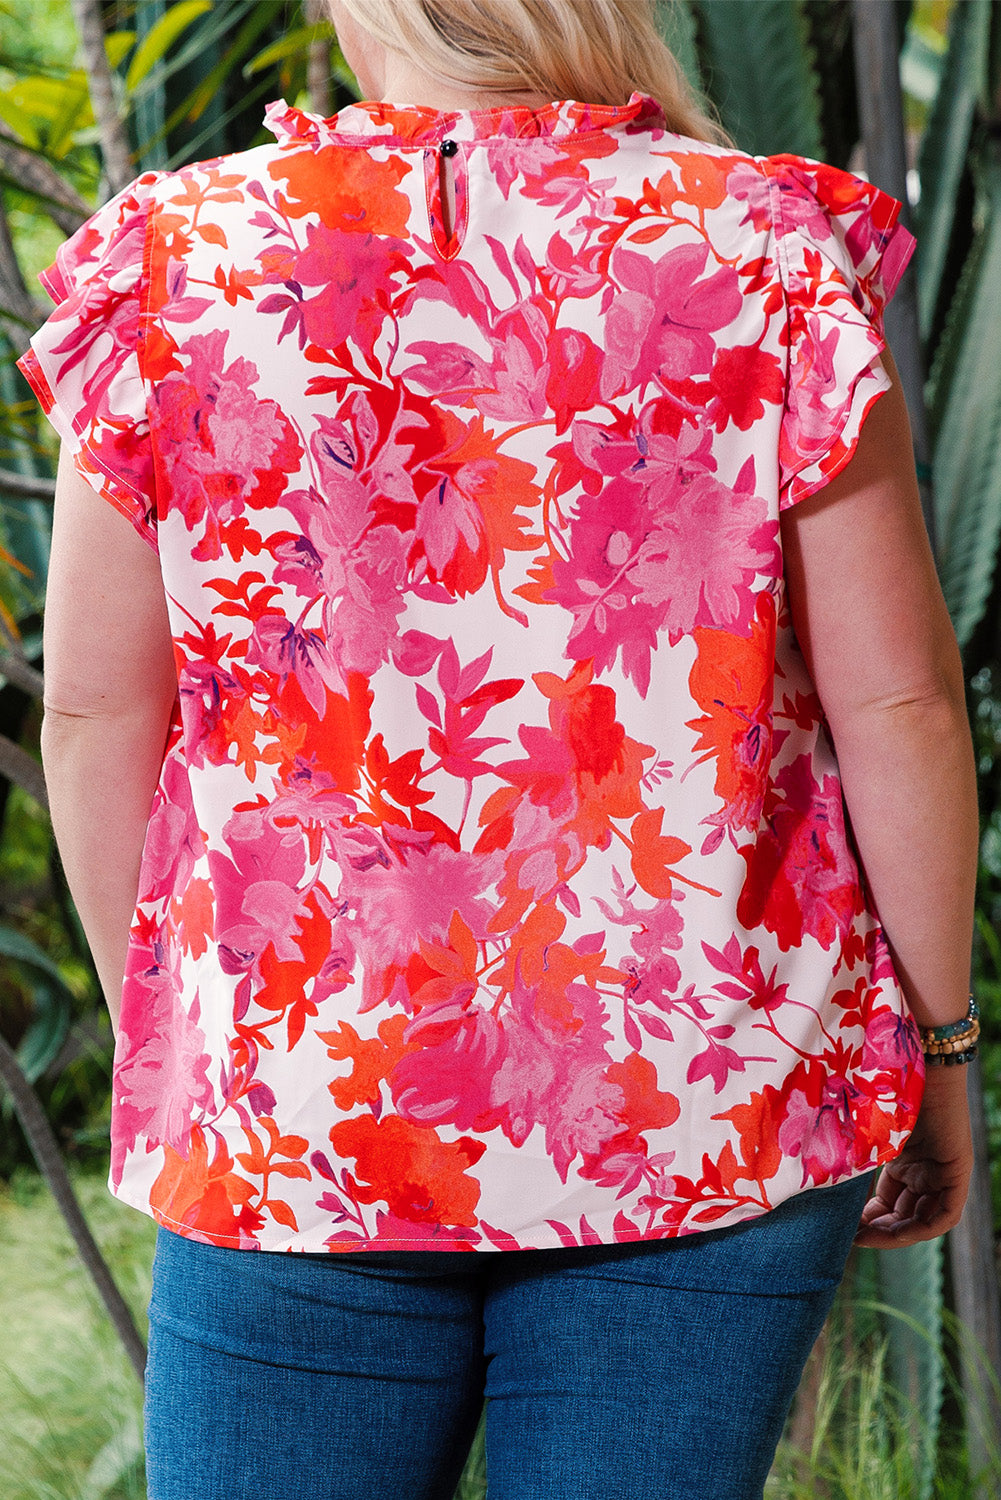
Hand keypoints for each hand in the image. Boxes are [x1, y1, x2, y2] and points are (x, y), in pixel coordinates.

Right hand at [854, 1067, 973, 1247]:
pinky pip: (945, 1215)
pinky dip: (923, 1229)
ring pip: (924, 1219)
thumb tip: (810, 1177)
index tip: (847, 1229)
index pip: (890, 1201)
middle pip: (905, 1214)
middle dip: (879, 1231)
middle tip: (853, 1237)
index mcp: (905, 1159)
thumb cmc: (880, 1085)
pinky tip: (899, 1233)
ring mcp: (942, 1171)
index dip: (870, 1220)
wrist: (912, 1058)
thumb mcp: (862, 1129)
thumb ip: (850, 1155)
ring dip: (897, 1234)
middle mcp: (925, 1169)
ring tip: (866, 1237)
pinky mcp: (957, 1171)